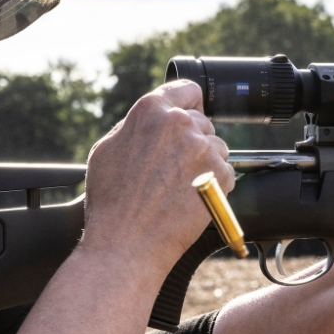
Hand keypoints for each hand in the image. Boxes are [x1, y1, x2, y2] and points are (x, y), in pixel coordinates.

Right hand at [80, 81, 231, 262]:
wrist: (127, 243)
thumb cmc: (112, 202)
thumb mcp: (107, 149)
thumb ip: (134, 125)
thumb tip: (153, 119)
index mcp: (150, 110)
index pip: (187, 90)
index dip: (189, 105)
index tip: (190, 115)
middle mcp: (179, 123)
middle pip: (202, 123)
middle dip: (193, 142)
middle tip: (173, 170)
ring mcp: (202, 148)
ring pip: (216, 148)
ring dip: (205, 164)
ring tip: (178, 189)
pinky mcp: (220, 175)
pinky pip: (226, 173)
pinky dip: (215, 186)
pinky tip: (190, 200)